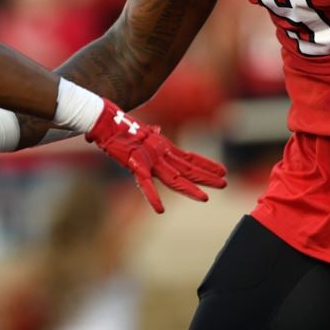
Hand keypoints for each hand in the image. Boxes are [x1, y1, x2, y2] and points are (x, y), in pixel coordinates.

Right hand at [86, 99, 226, 212]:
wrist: (104, 121)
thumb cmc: (121, 126)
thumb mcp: (140, 132)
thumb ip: (151, 134)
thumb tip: (157, 130)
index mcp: (163, 148)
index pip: (190, 158)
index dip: (207, 164)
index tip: (223, 170)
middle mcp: (161, 154)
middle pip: (188, 169)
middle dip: (206, 176)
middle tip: (225, 183)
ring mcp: (149, 160)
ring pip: (173, 178)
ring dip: (190, 189)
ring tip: (206, 199)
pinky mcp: (135, 164)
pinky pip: (144, 183)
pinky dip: (151, 196)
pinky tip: (159, 209)